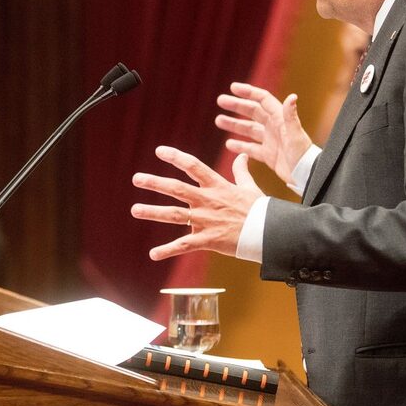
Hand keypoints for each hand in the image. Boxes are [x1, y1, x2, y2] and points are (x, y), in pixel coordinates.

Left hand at [131, 148, 262, 259]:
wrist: (271, 233)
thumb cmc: (261, 210)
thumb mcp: (249, 187)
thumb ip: (241, 171)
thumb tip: (242, 155)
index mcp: (217, 186)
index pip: (193, 167)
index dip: (176, 157)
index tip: (160, 151)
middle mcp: (208, 201)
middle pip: (177, 189)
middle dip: (155, 183)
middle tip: (136, 178)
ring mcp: (206, 220)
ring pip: (174, 215)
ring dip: (153, 212)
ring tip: (135, 210)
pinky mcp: (208, 239)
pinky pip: (184, 245)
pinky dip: (167, 250)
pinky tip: (153, 254)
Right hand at [214, 81, 312, 184]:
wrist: (306, 175)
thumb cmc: (303, 154)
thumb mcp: (296, 134)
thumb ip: (291, 116)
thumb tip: (292, 96)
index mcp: (280, 119)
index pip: (262, 100)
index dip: (248, 92)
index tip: (233, 87)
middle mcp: (274, 127)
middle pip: (252, 112)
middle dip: (236, 106)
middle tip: (220, 101)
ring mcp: (270, 141)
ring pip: (249, 129)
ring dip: (234, 124)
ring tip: (219, 121)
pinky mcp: (268, 155)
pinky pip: (251, 148)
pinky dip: (240, 146)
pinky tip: (229, 144)